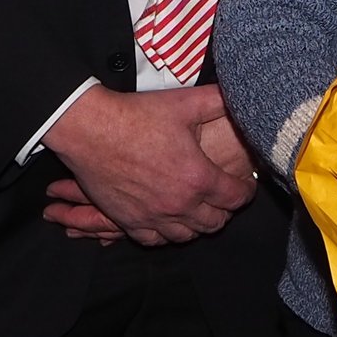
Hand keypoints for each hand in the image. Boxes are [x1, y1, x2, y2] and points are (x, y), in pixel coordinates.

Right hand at [40, 84, 255, 245]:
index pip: (236, 198)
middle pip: (215, 222)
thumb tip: (242, 96)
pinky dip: (168, 234)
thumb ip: (220, 101)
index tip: (245, 184)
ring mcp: (152, 217)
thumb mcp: (186, 103)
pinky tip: (170, 220)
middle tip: (224, 196)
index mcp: (197, 177)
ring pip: (187, 235)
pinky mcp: (128, 221)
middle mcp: (178, 204)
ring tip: (200, 208)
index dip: (246, 191)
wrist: (91, 129)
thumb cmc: (137, 116)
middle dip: (225, 210)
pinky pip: (155, 241)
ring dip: (198, 224)